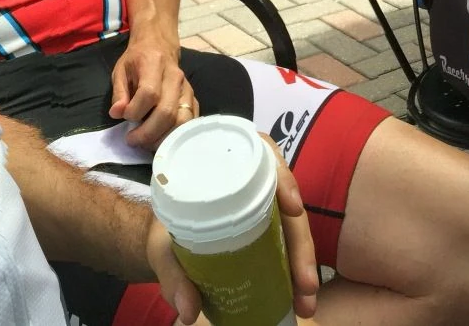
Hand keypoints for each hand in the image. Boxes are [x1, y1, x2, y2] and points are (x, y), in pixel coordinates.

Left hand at [105, 37, 195, 150]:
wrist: (159, 46)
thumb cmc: (137, 60)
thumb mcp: (120, 71)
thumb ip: (118, 93)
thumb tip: (117, 114)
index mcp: (154, 65)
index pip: (149, 93)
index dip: (135, 111)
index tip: (125, 118)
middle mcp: (175, 78)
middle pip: (167, 112)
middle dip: (148, 132)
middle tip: (132, 140)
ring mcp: (187, 89)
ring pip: (181, 120)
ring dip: (163, 137)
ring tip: (147, 142)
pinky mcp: (193, 99)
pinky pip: (189, 122)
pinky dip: (176, 134)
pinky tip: (161, 138)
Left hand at [139, 137, 321, 324]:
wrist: (166, 240)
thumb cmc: (165, 229)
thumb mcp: (162, 247)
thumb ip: (171, 274)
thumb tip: (187, 312)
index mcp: (227, 167)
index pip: (264, 156)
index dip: (284, 179)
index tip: (293, 208)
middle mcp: (256, 183)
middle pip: (289, 205)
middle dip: (302, 247)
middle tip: (306, 285)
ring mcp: (268, 207)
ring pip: (295, 228)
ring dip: (305, 265)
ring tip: (306, 300)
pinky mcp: (272, 227)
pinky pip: (290, 242)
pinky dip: (296, 269)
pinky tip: (300, 293)